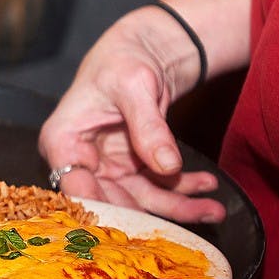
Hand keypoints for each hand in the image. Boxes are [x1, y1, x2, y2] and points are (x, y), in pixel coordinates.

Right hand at [37, 10, 224, 223]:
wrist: (144, 46)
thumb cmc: (124, 57)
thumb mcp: (134, 85)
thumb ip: (148, 126)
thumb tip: (166, 167)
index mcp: (63, 140)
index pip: (76, 188)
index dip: (103, 212)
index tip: (136, 232)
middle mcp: (80, 159)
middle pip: (111, 200)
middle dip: (154, 215)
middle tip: (193, 224)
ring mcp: (106, 166)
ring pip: (140, 200)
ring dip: (178, 207)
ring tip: (215, 210)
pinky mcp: (130, 166)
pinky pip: (156, 187)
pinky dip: (183, 190)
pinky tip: (207, 186)